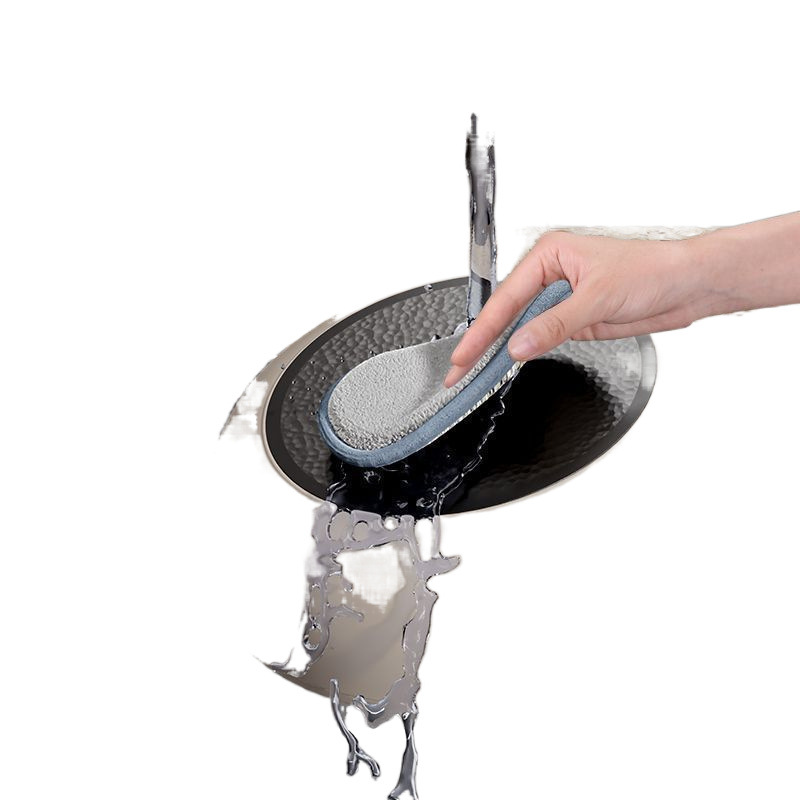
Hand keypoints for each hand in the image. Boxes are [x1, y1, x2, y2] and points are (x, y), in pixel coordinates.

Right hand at [444, 230, 701, 386]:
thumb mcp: (597, 297)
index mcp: (549, 254)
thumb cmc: (652, 271)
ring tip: (474, 371)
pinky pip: (542, 338)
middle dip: (483, 343)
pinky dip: (526, 352)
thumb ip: (554, 325)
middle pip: (507, 313)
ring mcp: (561, 298)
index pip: (507, 298)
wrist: (688, 285)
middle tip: (459, 370)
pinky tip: (508, 363)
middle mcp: (551, 274)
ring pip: (521, 328)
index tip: (465, 355)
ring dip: (501, 350)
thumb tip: (519, 346)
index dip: (484, 331)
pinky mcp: (573, 319)